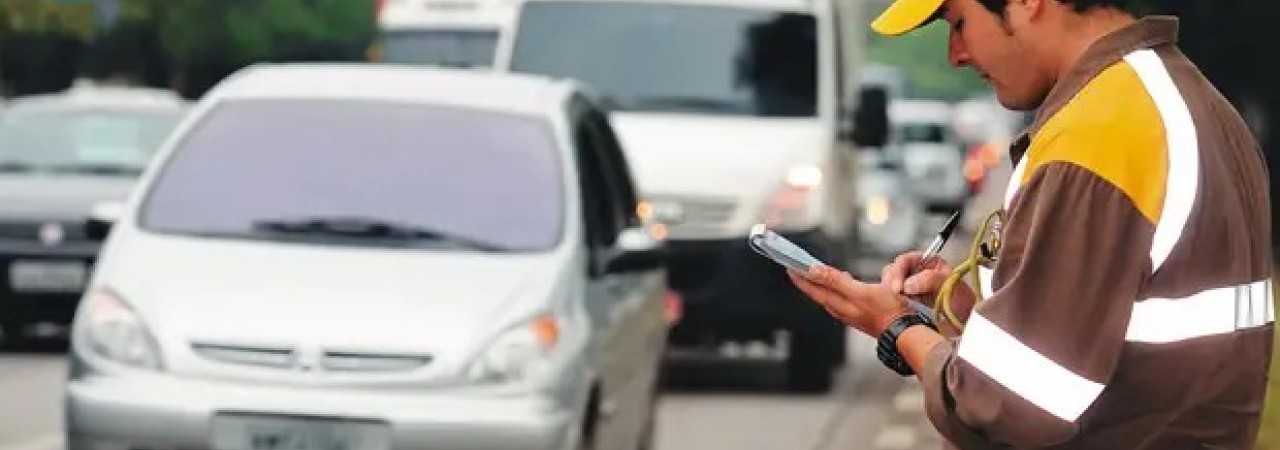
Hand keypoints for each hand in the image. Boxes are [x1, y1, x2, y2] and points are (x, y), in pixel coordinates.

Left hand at [787, 265, 910, 336]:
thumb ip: (835, 281)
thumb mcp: (860, 291)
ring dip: (822, 284)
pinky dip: (838, 288)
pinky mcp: (860, 313)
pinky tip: (845, 282)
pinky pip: (842, 299)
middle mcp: (841, 309)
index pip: (814, 289)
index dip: (801, 278)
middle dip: (808, 281)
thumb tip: (814, 271)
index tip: (790, 268)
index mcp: (838, 303)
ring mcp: (850, 312)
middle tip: (797, 269)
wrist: (903, 331)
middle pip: (819, 293)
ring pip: (830, 296)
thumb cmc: (886, 312)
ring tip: (816, 274)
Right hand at [881, 252, 968, 305]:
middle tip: (897, 296)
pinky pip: (892, 297)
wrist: (965, 320)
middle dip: (893, 282)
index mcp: (928, 262)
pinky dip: (893, 301)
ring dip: (891, 292)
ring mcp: (910, 285)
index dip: (899, 272)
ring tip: (901, 302)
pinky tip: (900, 307)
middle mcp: (917, 271)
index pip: (905, 260)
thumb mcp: (950, 285)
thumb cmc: (962, 301)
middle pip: (893, 270)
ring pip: (890, 283)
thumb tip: (908, 283)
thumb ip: (930, 279)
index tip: (899, 288)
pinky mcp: (906, 299)